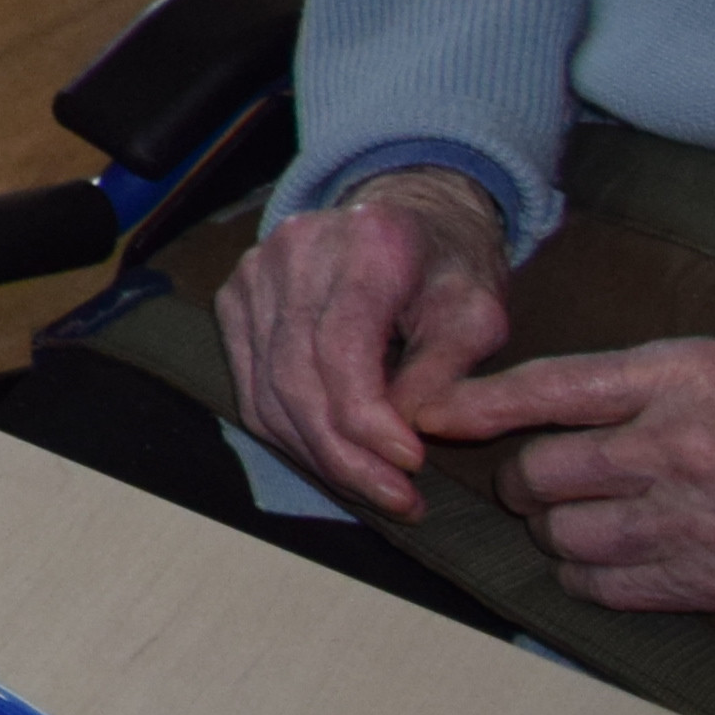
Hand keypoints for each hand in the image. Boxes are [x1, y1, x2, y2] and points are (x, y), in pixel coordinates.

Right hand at [217, 164, 519, 513]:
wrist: (407, 214)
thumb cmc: (451, 268)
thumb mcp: (479, 316)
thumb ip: (446, 374)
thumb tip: (406, 434)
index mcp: (365, 242)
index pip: (341, 347)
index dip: (368, 418)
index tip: (413, 466)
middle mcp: (296, 250)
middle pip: (296, 375)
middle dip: (345, 453)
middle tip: (398, 500)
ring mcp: (254, 272)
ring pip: (266, 389)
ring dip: (318, 454)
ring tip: (374, 490)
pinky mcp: (235, 297)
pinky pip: (251, 386)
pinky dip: (290, 433)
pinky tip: (334, 459)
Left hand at [435, 337, 714, 612]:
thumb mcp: (709, 367)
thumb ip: (619, 381)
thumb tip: (511, 401)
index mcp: (682, 380)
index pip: (549, 388)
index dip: (474, 403)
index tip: (422, 413)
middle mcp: (684, 448)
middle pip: (540, 473)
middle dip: (522, 483)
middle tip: (534, 482)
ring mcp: (698, 522)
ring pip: (563, 536)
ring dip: (551, 531)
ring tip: (572, 518)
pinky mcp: (710, 583)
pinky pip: (602, 587)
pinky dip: (583, 576)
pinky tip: (601, 558)